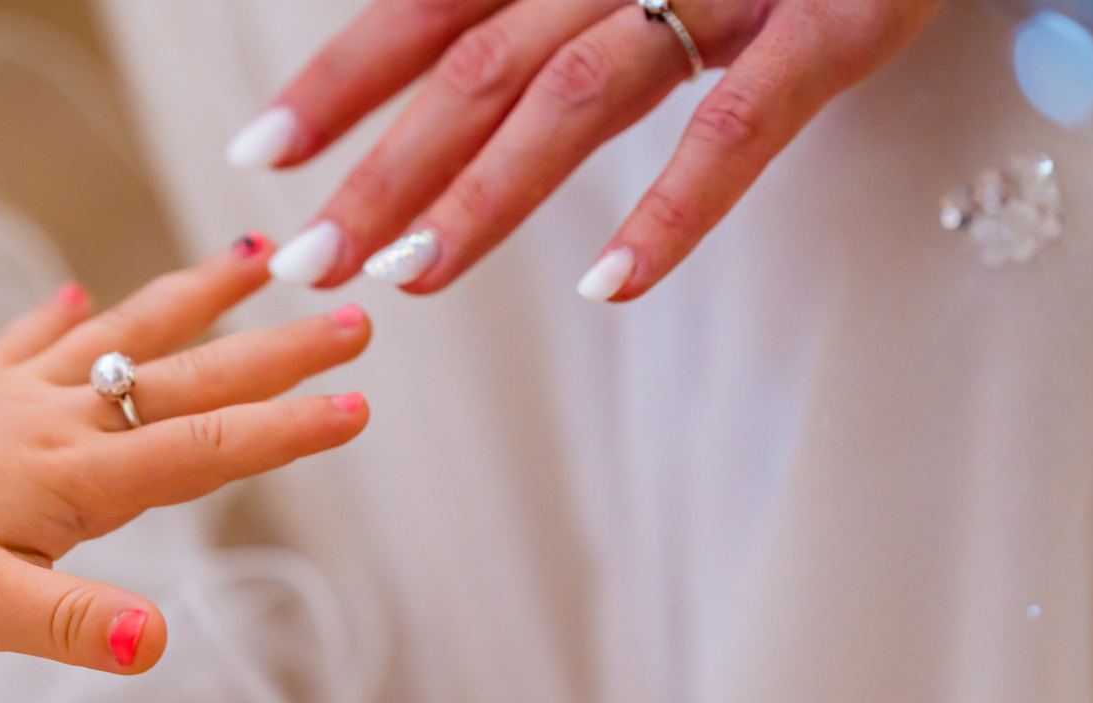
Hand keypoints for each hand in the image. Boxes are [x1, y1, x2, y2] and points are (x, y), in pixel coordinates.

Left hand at [0, 238, 372, 673]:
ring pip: (121, 336)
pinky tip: (74, 289)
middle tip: (355, 318)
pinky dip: (58, 316)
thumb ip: (71, 624)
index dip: (286, 432)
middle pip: (187, 378)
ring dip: (193, 300)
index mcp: (75, 477)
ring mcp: (10, 395)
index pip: (204, 448)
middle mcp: (57, 420)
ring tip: (252, 259)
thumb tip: (155, 645)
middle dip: (277, 353)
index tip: (359, 406)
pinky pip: (27, 340)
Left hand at [232, 0, 939, 299]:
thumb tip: (448, 96)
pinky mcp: (832, 21)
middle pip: (476, 69)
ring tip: (406, 278)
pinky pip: (739, 125)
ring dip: (483, 194)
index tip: (261, 157)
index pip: (428, 13)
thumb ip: (545, 15)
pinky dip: (674, 208)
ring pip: (576, 92)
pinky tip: (612, 286)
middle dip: (379, 170)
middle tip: (302, 260)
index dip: (339, 83)